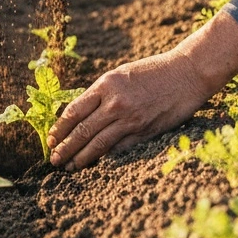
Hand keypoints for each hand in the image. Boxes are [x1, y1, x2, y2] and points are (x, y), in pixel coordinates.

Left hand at [46, 50, 218, 169]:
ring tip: (70, 166)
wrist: (186, 73)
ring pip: (99, 144)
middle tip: (54, 159)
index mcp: (106, 84)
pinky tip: (96, 163)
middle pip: (83, 131)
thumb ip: (101, 93)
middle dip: (65, 147)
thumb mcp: (121, 74)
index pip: (75, 111)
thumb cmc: (152, 71)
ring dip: (82, 157)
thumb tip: (80, 115)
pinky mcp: (146, 132)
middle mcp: (116, 103)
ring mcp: (132, 120)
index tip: (51, 138)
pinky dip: (106, 157)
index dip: (60, 127)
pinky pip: (120, 148)